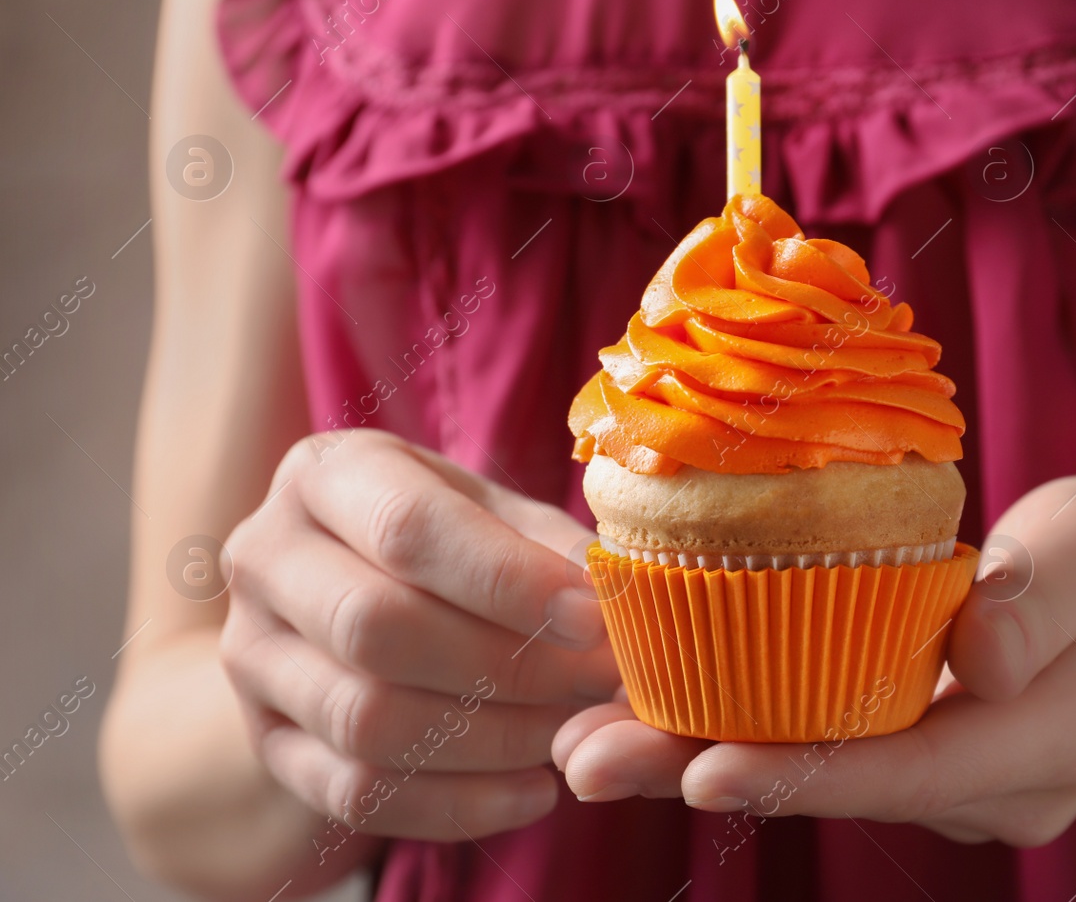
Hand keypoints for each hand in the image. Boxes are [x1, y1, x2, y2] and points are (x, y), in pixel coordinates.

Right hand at [220, 430, 619, 844]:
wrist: (345, 599)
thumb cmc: (447, 542)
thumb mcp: (496, 515)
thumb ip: (554, 550)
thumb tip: (622, 605)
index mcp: (327, 475)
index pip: (410, 529)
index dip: (508, 581)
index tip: (593, 619)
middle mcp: (266, 557)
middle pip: (376, 627)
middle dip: (507, 667)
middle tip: (595, 684)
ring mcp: (250, 655)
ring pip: (364, 719)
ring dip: (490, 740)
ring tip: (569, 735)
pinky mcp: (266, 741)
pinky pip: (355, 793)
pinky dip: (458, 805)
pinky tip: (531, 791)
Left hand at [553, 476, 1075, 847]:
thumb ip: (1053, 592)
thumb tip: (975, 652)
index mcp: (1052, 740)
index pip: (914, 765)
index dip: (806, 771)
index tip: (701, 768)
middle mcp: (991, 788)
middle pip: (839, 785)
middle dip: (706, 773)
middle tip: (583, 759)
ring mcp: (955, 786)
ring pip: (820, 774)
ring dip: (702, 755)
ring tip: (583, 737)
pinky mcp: (923, 758)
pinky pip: (827, 749)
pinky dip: (743, 729)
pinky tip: (656, 708)